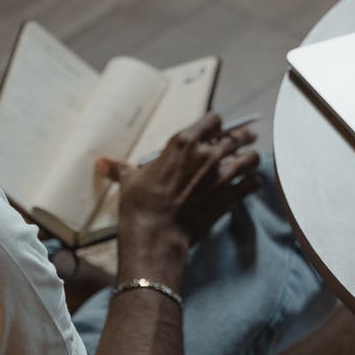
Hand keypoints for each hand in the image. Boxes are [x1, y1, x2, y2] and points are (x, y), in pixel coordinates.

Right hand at [96, 113, 260, 279]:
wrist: (155, 234)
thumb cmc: (140, 204)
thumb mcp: (129, 180)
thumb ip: (121, 167)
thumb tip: (101, 163)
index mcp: (184, 142)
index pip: (212, 120)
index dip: (216, 123)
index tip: (216, 127)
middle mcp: (207, 154)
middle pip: (236, 136)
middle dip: (242, 135)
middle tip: (247, 135)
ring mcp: (221, 176)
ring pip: (251, 158)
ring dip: (251, 157)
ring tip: (251, 158)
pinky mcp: (228, 198)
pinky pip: (252, 184)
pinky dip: (253, 183)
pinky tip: (250, 184)